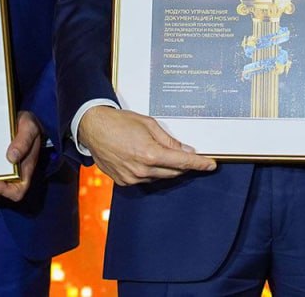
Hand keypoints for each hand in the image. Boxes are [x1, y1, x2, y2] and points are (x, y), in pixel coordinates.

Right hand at [77, 106, 215, 185]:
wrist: (93, 128)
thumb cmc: (120, 122)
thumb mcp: (149, 125)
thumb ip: (169, 141)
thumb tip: (185, 150)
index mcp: (150, 154)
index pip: (182, 162)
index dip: (199, 164)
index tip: (211, 165)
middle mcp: (142, 169)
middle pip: (173, 172)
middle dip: (184, 165)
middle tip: (190, 156)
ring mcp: (132, 178)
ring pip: (159, 177)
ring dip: (166, 168)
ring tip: (160, 152)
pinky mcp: (123, 181)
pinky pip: (145, 179)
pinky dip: (151, 171)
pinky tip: (146, 159)